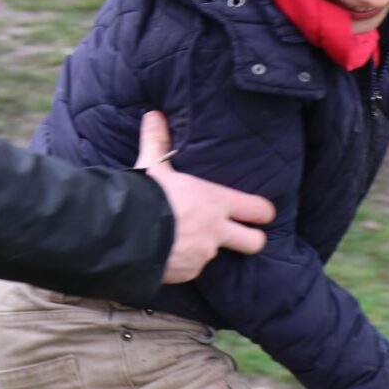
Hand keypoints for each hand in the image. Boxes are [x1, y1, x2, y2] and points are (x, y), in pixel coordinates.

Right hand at [136, 111, 273, 283]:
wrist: (126, 233)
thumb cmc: (146, 195)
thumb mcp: (152, 165)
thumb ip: (157, 141)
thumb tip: (153, 115)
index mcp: (215, 202)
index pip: (258, 209)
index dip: (262, 211)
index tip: (259, 212)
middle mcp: (216, 230)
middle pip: (255, 242)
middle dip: (251, 238)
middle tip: (239, 233)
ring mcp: (203, 255)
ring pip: (215, 254)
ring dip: (203, 247)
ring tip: (181, 237)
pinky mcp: (188, 273)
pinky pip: (191, 268)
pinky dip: (183, 261)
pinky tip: (165, 251)